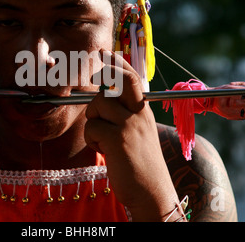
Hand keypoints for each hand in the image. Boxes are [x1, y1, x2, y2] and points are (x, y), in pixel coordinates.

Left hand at [84, 50, 180, 220]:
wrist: (152, 192)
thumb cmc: (140, 164)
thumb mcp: (137, 133)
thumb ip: (124, 115)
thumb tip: (102, 99)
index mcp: (144, 110)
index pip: (132, 78)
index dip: (118, 63)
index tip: (104, 52)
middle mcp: (139, 113)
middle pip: (119, 81)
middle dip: (104, 75)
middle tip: (94, 75)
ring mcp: (130, 125)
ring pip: (98, 105)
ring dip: (93, 120)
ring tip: (103, 139)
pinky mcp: (119, 139)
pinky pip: (92, 127)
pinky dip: (92, 139)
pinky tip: (104, 150)